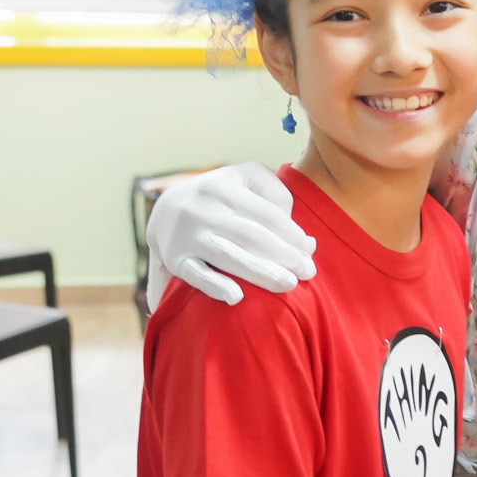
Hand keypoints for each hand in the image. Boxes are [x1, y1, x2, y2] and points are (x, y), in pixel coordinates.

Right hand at [145, 162, 315, 310]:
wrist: (168, 207)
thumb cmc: (223, 194)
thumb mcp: (248, 178)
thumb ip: (277, 196)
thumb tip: (304, 240)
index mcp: (223, 187)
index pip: (266, 214)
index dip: (292, 234)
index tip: (309, 251)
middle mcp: (202, 209)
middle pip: (251, 236)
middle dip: (283, 256)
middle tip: (307, 273)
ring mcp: (186, 235)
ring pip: (228, 256)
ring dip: (261, 273)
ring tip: (288, 285)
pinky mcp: (175, 258)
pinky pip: (195, 275)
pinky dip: (214, 286)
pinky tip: (237, 297)